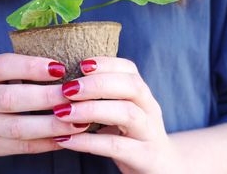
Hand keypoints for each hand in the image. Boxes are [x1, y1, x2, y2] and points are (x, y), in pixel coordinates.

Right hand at [0, 53, 89, 159]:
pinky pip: (22, 147)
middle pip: (10, 99)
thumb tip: (65, 66)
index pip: (4, 66)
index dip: (31, 67)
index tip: (59, 68)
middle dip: (45, 97)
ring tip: (79, 121)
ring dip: (51, 125)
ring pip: (18, 128)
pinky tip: (67, 137)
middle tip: (73, 95)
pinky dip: (46, 143)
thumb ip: (22, 68)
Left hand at [52, 57, 186, 173]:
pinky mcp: (145, 157)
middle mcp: (149, 109)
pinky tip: (66, 138)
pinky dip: (88, 141)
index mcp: (142, 94)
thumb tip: (64, 82)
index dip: (105, 63)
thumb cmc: (131, 135)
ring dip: (91, 110)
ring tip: (63, 112)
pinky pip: (116, 146)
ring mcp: (149, 133)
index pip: (128, 69)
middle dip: (97, 84)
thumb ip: (103, 97)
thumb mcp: (121, 111)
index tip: (81, 64)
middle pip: (131, 86)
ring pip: (126, 114)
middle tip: (67, 89)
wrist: (162, 168)